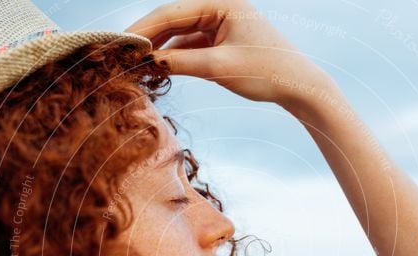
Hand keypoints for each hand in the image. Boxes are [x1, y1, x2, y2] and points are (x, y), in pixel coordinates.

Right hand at [124, 0, 332, 106]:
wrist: (298, 86)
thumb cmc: (266, 72)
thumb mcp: (219, 68)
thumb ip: (182, 63)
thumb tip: (148, 62)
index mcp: (222, 1)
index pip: (172, 11)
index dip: (143, 28)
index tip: (120, 42)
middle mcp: (219, 6)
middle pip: (172, 19)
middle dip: (147, 37)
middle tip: (120, 53)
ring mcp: (220, 22)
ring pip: (179, 32)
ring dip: (158, 48)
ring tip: (134, 62)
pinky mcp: (221, 40)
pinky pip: (190, 45)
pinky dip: (174, 56)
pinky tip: (156, 67)